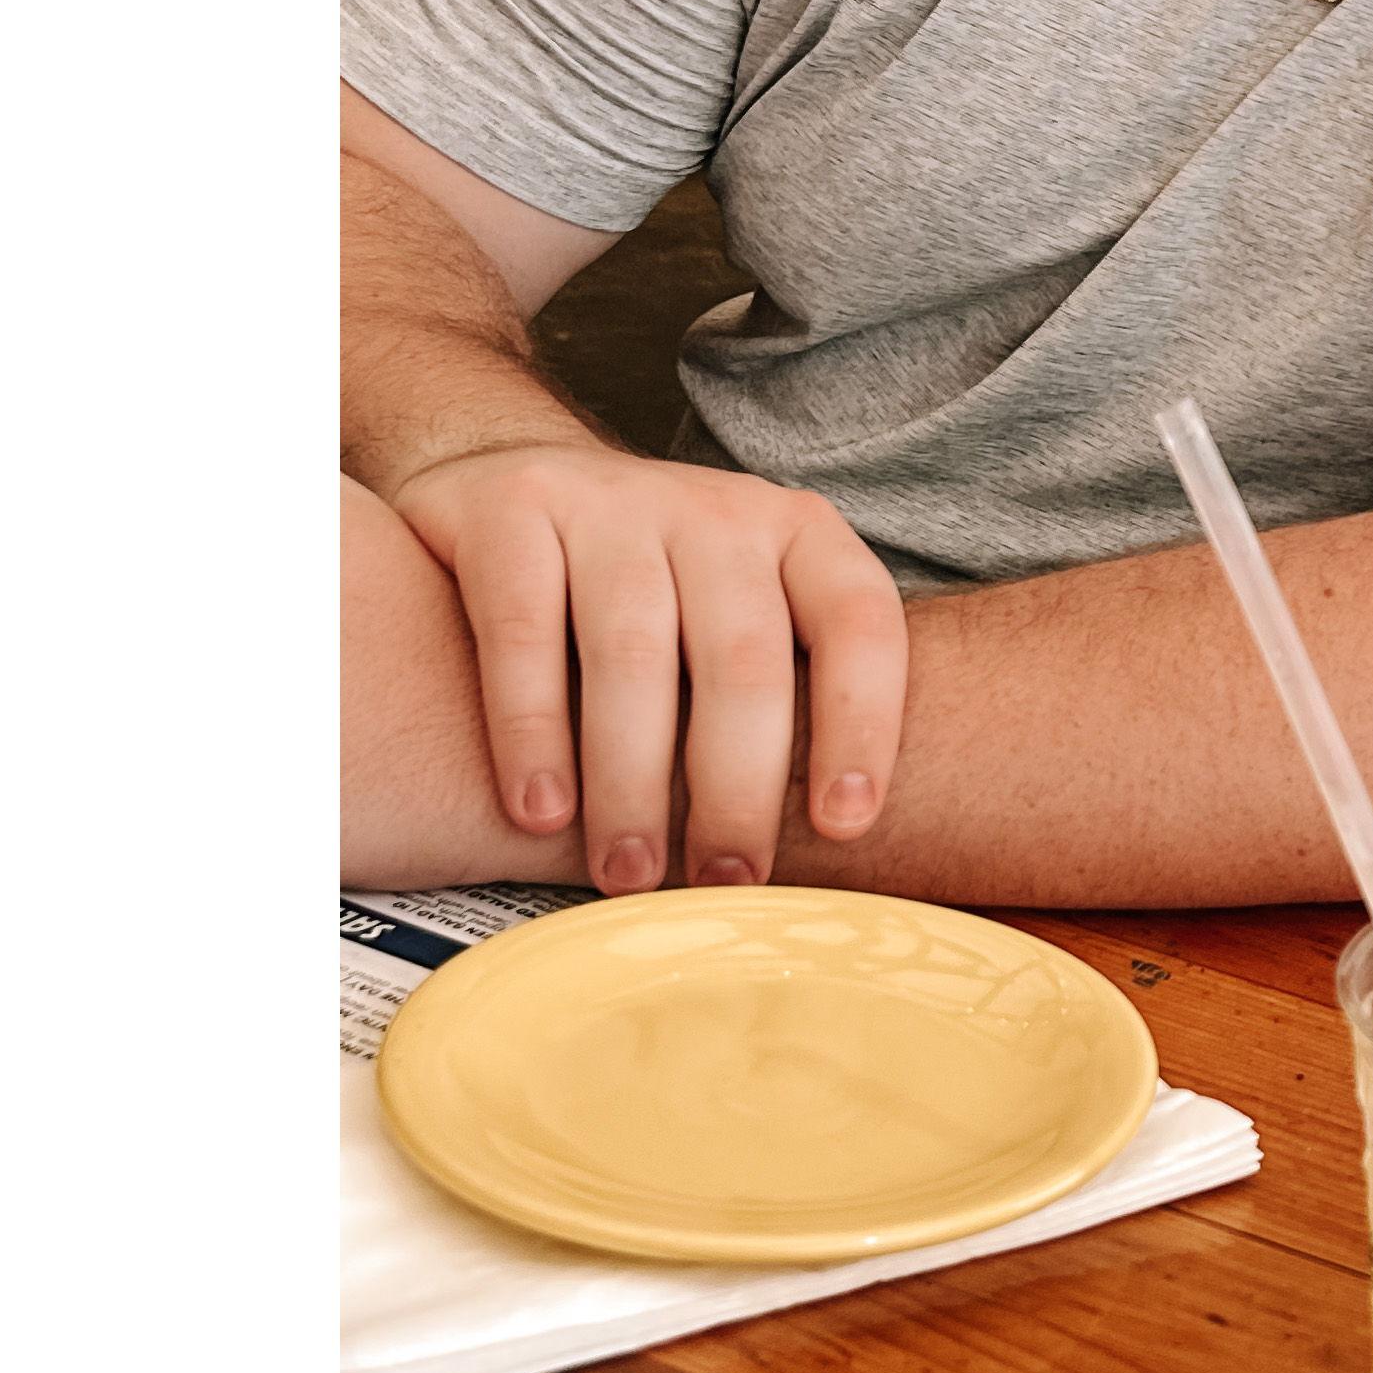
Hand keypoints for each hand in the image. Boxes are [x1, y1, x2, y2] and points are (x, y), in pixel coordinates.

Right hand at [387, 434, 907, 890]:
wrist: (519, 490)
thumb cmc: (663, 600)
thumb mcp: (746, 620)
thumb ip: (789, 696)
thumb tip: (837, 851)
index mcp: (800, 533)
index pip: (858, 623)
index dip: (861, 724)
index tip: (844, 827)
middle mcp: (716, 509)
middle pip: (743, 657)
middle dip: (736, 787)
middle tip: (723, 882)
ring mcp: (612, 499)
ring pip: (631, 653)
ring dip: (631, 779)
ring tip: (628, 872)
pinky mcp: (511, 508)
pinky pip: (523, 630)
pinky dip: (531, 729)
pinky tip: (539, 811)